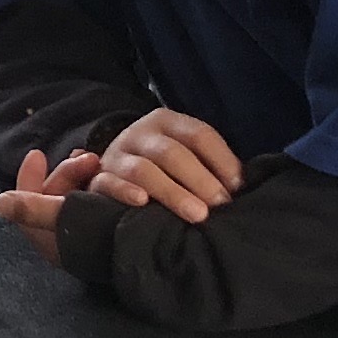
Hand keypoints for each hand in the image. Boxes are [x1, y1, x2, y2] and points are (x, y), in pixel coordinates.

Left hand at [0, 146, 105, 262]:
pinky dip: (99, 183)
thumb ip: (34, 209)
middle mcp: (68, 241)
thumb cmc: (109, 234)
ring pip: (77, 196)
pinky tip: (109, 169)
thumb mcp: (68, 216)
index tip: (38, 154)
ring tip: (98, 160)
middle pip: (54, 199)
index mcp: (53, 243)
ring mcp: (91, 235)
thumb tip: (1, 202)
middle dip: (66, 173)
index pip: (26, 209)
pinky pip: (97, 199)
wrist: (162, 251)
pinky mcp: (112, 228)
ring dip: (83, 175)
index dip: (28, 180)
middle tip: (88, 157)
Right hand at [91, 110, 243, 223]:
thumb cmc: (162, 168)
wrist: (113, 169)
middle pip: (172, 153)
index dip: (221, 160)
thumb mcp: (185, 154)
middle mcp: (140, 134)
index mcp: (166, 121)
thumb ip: (208, 164)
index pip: (198, 134)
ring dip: (173, 192)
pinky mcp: (98, 178)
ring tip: (197, 215)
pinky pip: (108, 183)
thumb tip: (238, 187)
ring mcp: (116, 155)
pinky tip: (143, 202)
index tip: (237, 187)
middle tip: (220, 205)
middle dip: (200, 180)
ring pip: (144, 170)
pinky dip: (125, 192)